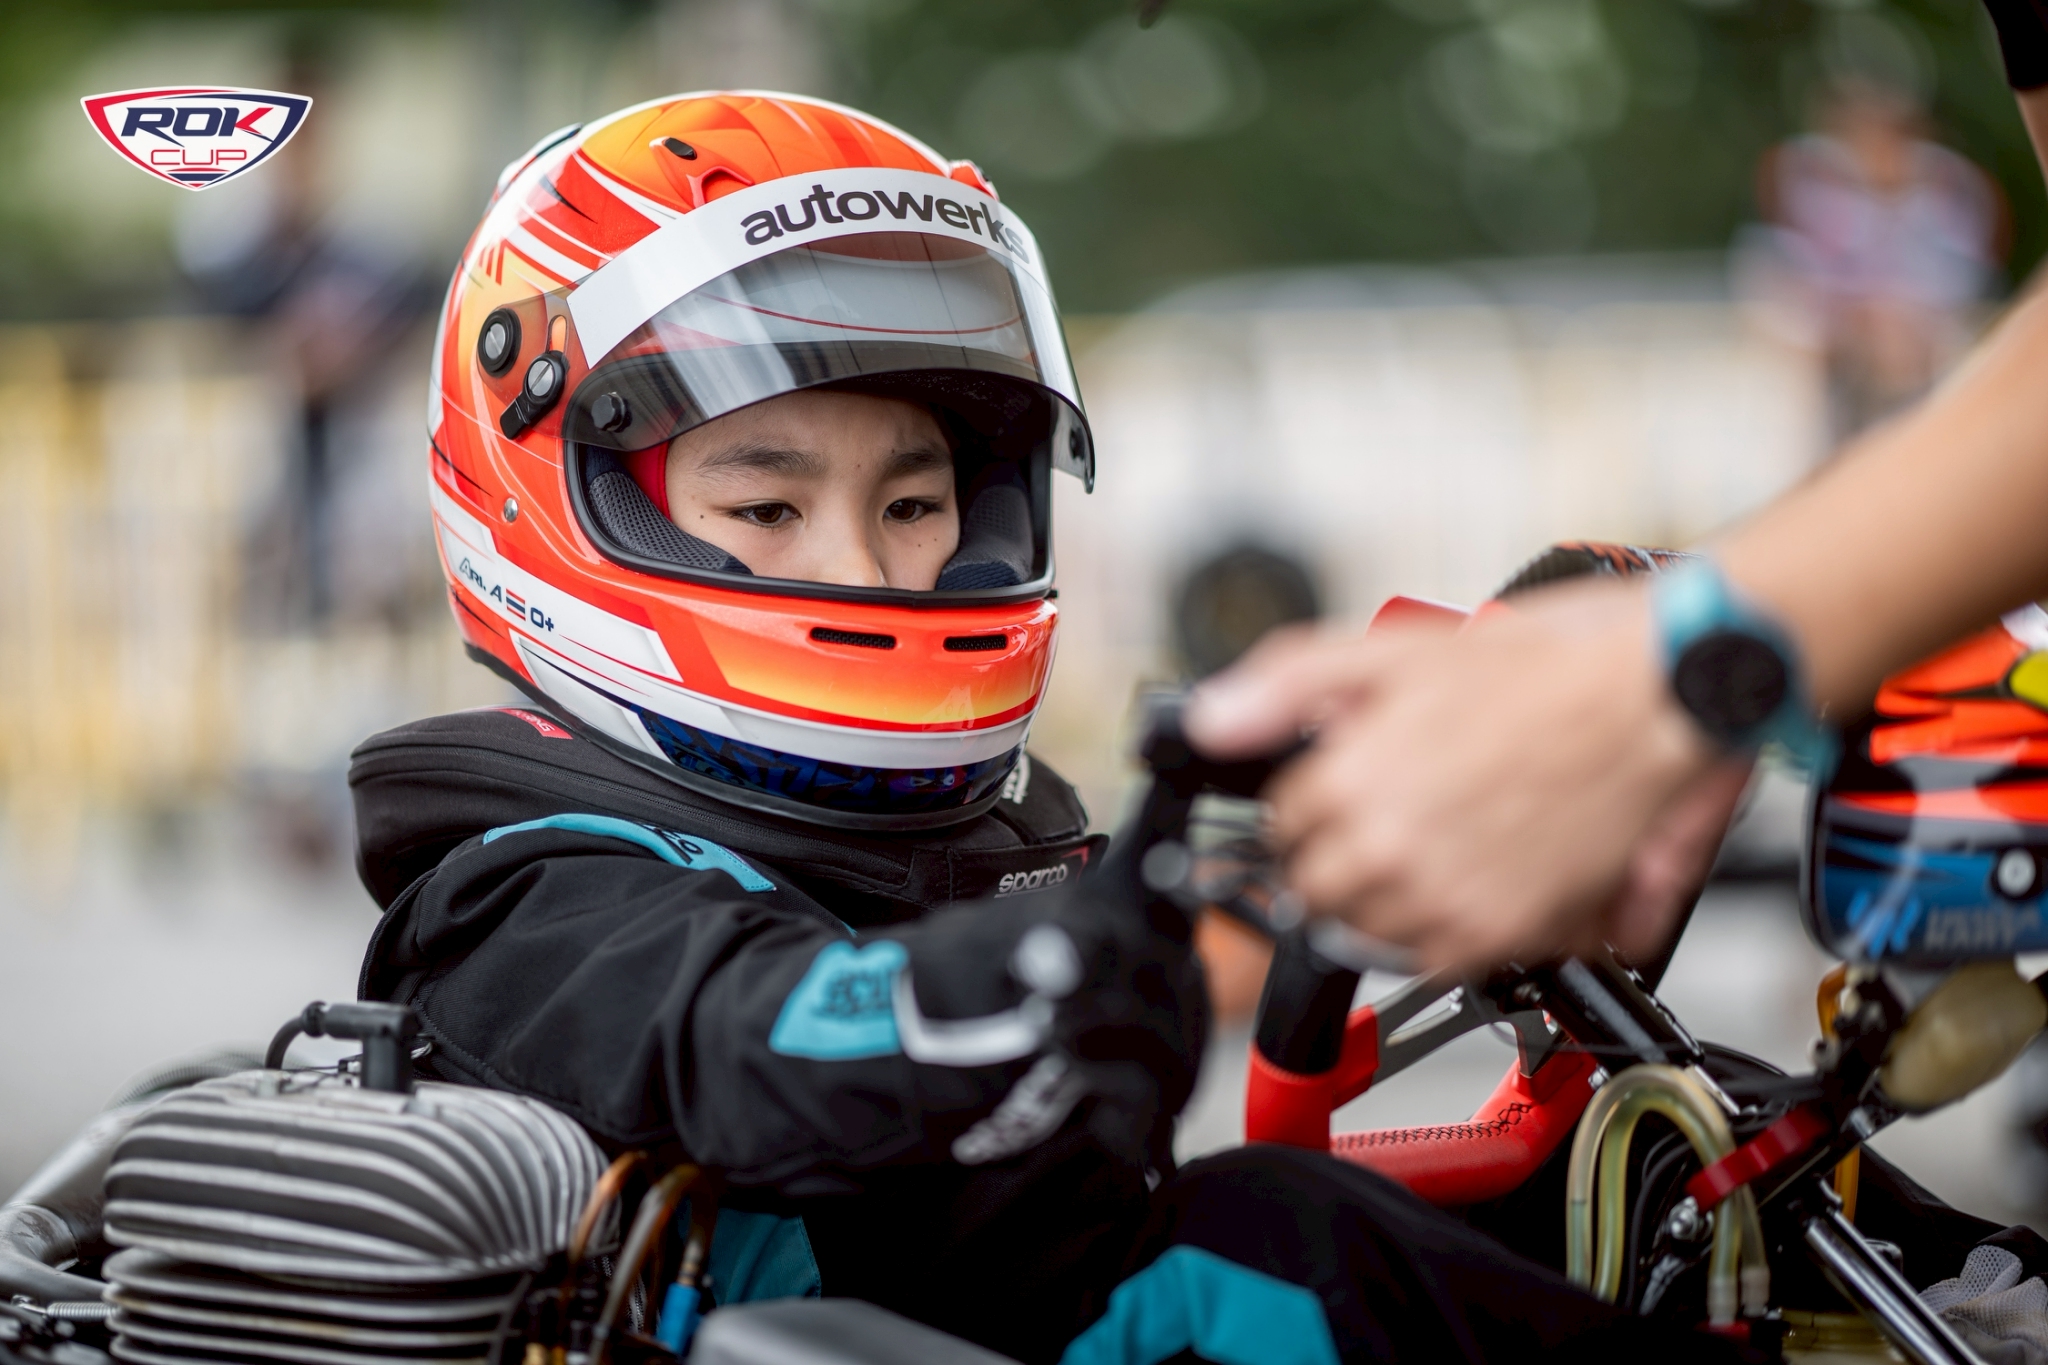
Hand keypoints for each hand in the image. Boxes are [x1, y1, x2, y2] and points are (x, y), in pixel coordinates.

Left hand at [1185, 581, 1746, 972]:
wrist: (1661, 692)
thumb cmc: (1546, 664)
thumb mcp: (1394, 648)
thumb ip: (1285, 686)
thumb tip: (1211, 721)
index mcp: (1354, 786)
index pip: (1281, 829)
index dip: (1308, 804)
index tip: (1336, 790)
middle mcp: (1395, 857)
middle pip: (1314, 893)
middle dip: (1334, 857)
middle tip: (1380, 819)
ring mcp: (1452, 904)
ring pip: (1370, 934)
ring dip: (1384, 898)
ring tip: (1430, 843)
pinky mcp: (1511, 935)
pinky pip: (1439, 960)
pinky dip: (1443, 928)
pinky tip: (1471, 874)